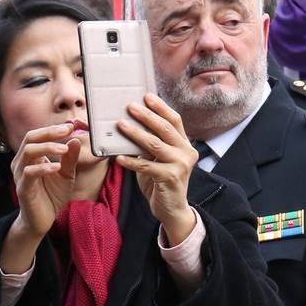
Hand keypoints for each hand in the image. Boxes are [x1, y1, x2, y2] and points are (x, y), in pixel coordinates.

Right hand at [0, 124, 81, 272]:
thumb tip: (75, 139)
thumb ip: (69, 158)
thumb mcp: (66, 174)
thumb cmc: (52, 195)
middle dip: (49, 132)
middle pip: (29, 138)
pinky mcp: (23, 189)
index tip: (70, 127)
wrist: (43, 220)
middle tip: (67, 131)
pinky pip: (29, 173)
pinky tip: (57, 167)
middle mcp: (22, 162)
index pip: (36, 135)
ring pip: (28, 152)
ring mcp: (20, 175)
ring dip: (47, 147)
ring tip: (64, 149)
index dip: (52, 129)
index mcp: (30, 157)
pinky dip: (43, 168)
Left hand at [116, 93, 196, 246]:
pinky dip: (131, 161)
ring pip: (154, 144)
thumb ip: (150, 145)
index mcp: (185, 144)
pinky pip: (146, 166)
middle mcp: (186, 152)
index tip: (146, 96)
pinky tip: (118, 158)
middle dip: (146, 116)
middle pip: (165, 128)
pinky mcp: (171, 177)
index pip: (174, 120)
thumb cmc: (161, 181)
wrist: (171, 209)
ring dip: (135, 134)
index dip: (161, 107)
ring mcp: (181, 165)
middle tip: (129, 106)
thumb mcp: (157, 159)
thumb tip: (130, 125)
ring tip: (120, 124)